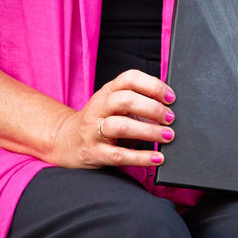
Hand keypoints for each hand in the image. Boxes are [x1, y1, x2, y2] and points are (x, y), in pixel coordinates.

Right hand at [48, 70, 175, 168]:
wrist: (67, 141)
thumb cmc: (101, 121)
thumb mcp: (116, 105)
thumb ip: (138, 101)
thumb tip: (170, 106)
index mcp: (108, 91)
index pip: (130, 78)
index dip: (153, 85)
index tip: (170, 98)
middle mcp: (99, 107)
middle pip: (126, 100)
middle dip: (153, 108)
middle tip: (170, 118)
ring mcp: (94, 130)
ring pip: (121, 126)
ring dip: (148, 131)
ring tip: (167, 136)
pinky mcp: (94, 152)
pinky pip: (119, 155)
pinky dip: (141, 157)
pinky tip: (157, 158)